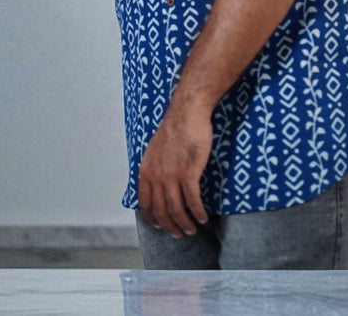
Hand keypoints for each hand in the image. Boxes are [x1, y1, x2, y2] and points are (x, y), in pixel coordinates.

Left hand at [138, 105, 212, 237]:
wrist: (187, 113)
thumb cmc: (175, 127)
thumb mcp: (155, 148)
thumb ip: (154, 166)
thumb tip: (157, 180)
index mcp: (146, 170)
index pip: (145, 202)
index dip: (152, 217)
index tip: (159, 225)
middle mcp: (156, 176)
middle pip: (161, 210)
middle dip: (170, 226)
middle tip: (178, 234)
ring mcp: (172, 175)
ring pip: (176, 209)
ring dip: (184, 223)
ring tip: (192, 230)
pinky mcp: (189, 173)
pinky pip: (193, 200)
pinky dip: (198, 212)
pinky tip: (203, 218)